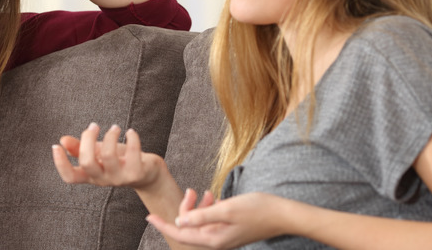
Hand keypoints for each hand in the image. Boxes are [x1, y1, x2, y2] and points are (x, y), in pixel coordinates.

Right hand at [52, 123, 163, 189]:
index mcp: (91, 176)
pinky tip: (131, 132)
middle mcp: (103, 179)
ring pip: (108, 155)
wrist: (148, 175)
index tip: (56, 146)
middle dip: (88, 138)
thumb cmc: (120, 161)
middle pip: (88, 162)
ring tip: (116, 128)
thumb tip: (62, 140)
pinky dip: (132, 138)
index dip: (60, 164)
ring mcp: (120, 178)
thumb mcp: (99, 154)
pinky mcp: (136, 173)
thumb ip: (81, 148)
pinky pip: (132, 153)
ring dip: (110, 135)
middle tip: (94, 126)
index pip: (70, 177)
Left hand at [146, 191, 290, 248]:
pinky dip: (209, 208)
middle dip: (186, 208)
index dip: (163, 225)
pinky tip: (214, 197)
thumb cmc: (257, 210)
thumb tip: (180, 223)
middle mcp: (217, 241)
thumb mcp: (227, 209)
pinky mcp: (230, 230)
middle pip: (189, 227)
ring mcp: (224, 237)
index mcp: (214, 239)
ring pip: (200, 222)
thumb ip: (202, 217)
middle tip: (192, 190)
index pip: (181, 234)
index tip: (148, 216)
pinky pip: (211, 221)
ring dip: (198, 207)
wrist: (283, 215)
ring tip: (207, 192)